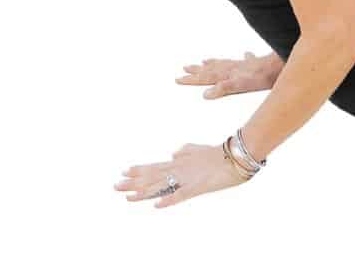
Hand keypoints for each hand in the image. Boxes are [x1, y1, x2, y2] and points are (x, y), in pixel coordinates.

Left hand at [113, 142, 248, 208]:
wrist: (239, 155)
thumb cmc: (222, 153)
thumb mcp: (201, 150)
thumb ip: (186, 151)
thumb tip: (173, 153)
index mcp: (180, 162)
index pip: (155, 166)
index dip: (139, 170)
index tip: (124, 172)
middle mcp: (180, 170)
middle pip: (153, 177)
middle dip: (133, 182)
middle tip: (115, 186)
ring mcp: (188, 179)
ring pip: (162, 186)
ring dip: (144, 192)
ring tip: (128, 197)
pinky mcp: (198, 187)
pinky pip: (181, 195)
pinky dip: (170, 199)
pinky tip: (158, 204)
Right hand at [176, 51, 278, 98]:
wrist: (281, 64)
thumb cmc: (262, 77)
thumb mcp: (241, 85)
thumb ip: (223, 89)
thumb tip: (205, 94)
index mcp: (227, 74)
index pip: (206, 78)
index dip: (192, 80)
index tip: (177, 79)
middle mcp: (233, 68)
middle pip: (212, 69)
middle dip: (198, 70)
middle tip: (184, 68)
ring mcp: (245, 65)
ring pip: (225, 63)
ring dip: (214, 63)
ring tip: (205, 61)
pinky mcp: (257, 64)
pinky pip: (245, 59)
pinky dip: (243, 57)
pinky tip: (246, 53)